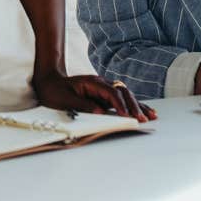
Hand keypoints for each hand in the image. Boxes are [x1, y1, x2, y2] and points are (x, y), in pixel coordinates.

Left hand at [32, 70, 156, 122]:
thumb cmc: (55, 91)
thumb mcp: (65, 100)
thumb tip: (101, 113)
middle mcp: (101, 83)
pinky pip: (121, 99)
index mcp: (92, 82)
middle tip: (143, 119)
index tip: (126, 116)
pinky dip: (133, 106)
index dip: (120, 105)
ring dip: (137, 105)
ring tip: (151, 115)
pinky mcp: (104, 94)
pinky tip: (143, 111)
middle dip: (134, 106)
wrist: (49, 81)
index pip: (111, 93)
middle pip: (122, 92)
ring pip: (125, 95)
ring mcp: (104, 88)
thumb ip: (83, 106)